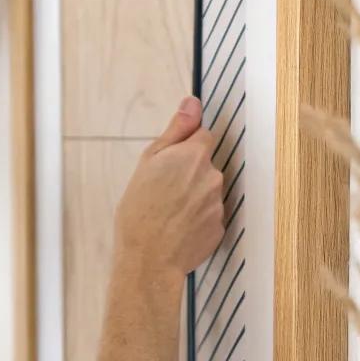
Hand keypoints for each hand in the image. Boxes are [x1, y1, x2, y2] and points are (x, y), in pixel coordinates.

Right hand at [114, 98, 224, 281]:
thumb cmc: (140, 211)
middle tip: (163, 191)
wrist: (148, 258)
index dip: (185, 149)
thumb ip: (176, 130)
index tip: (169, 164)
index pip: (202, 137)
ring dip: (193, 197)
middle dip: (189, 174)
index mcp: (194, 155)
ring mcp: (218, 204)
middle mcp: (212, 176)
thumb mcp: (149, 162)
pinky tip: (177, 228)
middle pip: (205, 166)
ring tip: (168, 213)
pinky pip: (209, 216)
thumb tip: (192, 102)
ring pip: (207, 191)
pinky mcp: (219, 228)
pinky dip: (196, 220)